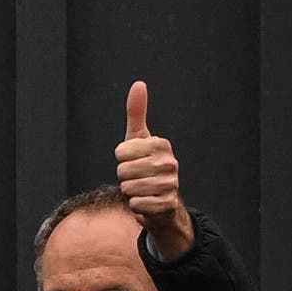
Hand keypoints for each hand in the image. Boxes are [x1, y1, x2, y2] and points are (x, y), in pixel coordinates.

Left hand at [116, 80, 193, 259]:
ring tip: (141, 188)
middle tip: (137, 177)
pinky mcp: (166, 204)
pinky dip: (136, 205)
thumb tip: (138, 84)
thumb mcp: (139, 138)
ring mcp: (170, 184)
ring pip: (127, 187)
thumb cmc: (145, 166)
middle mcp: (170, 162)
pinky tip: (146, 201)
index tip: (133, 160)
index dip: (121, 159)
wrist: (162, 202)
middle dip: (124, 176)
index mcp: (161, 144)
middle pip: (122, 170)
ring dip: (129, 191)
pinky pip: (135, 204)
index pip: (121, 152)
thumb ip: (137, 113)